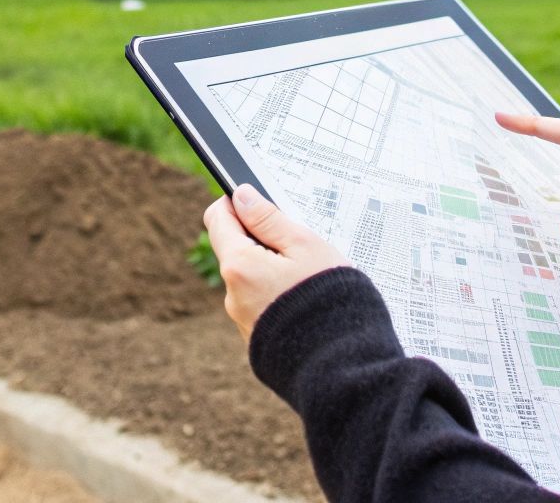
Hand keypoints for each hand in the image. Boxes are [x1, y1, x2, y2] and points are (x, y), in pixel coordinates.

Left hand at [202, 184, 348, 340]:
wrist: (342, 362)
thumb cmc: (329, 299)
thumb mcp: (304, 246)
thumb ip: (268, 218)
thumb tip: (241, 196)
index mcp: (239, 266)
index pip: (218, 219)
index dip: (237, 204)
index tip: (260, 202)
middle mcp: (232, 294)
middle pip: (235, 248)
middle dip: (261, 239)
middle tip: (298, 242)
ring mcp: (242, 319)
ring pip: (250, 277)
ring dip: (271, 268)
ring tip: (308, 275)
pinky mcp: (255, 336)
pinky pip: (259, 303)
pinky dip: (276, 294)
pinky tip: (304, 299)